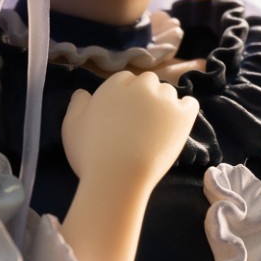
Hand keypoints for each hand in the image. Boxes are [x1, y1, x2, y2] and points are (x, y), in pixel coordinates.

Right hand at [62, 71, 199, 196]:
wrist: (117, 179)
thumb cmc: (90, 156)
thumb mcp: (71, 127)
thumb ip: (77, 104)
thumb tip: (84, 93)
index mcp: (115, 84)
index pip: (126, 81)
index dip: (125, 98)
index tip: (123, 117)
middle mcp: (141, 86)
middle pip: (148, 83)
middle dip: (145, 98)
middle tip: (140, 124)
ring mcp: (164, 100)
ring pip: (168, 93)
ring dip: (163, 106)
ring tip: (157, 130)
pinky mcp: (182, 117)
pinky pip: (189, 104)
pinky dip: (184, 111)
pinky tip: (177, 124)